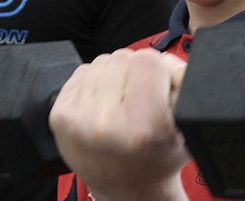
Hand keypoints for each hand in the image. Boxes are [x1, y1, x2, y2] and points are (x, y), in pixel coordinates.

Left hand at [49, 48, 190, 200]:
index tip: (161, 88)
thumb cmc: (158, 159)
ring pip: (102, 61)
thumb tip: (167, 59)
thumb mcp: (186, 127)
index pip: (149, 60)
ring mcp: (77, 118)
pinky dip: (96, 81)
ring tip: (123, 101)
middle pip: (123, 57)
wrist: (126, 191)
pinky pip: (83, 71)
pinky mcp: (59, 114)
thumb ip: (182, 86)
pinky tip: (104, 103)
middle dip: (137, 71)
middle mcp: (105, 123)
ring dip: (115, 75)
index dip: (160, 70)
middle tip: (142, 97)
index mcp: (143, 127)